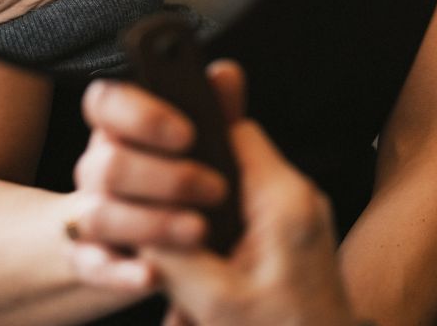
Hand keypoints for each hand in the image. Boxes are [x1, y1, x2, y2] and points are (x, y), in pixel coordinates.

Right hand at [67, 62, 243, 289]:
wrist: (194, 265)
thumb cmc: (204, 194)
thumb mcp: (219, 155)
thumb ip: (220, 114)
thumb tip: (224, 72)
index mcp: (127, 130)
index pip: (105, 102)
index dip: (140, 114)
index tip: (187, 135)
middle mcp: (105, 170)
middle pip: (103, 163)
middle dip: (162, 177)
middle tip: (215, 190)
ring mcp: (97, 218)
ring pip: (96, 215)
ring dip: (150, 222)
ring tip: (199, 230)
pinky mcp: (97, 263)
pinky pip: (93, 265)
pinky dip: (120, 271)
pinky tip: (149, 276)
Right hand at [141, 111, 356, 325]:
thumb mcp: (216, 303)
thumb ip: (173, 256)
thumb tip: (136, 221)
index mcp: (285, 200)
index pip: (234, 133)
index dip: (192, 139)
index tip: (156, 158)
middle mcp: (299, 196)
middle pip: (235, 152)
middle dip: (193, 168)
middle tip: (155, 193)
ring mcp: (300, 213)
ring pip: (240, 178)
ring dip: (205, 196)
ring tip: (171, 221)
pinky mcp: (294, 233)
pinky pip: (250, 205)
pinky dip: (221, 217)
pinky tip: (197, 245)